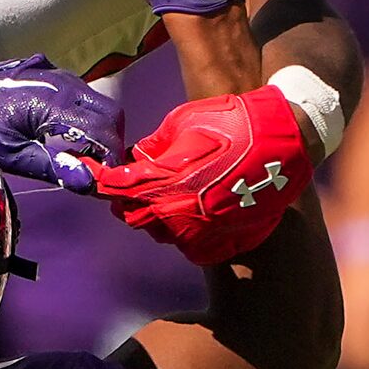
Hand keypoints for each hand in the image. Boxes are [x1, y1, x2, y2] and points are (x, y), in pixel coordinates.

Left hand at [0, 52, 124, 192]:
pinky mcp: (58, 77)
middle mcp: (65, 84)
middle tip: (98, 168)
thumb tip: (89, 182)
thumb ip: (52, 167)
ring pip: (100, 104)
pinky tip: (70, 138)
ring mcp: (62, 76)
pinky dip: (89, 118)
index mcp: (55, 102)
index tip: (107, 180)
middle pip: (111, 113)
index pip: (103, 129)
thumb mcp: (13, 153)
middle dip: (112, 142)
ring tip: (84, 156)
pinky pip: (86, 97)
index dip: (112, 157)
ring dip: (100, 130)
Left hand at [84, 85, 312, 265]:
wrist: (281, 142)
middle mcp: (179, 215)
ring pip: (160, 232)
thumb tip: (133, 162)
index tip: (86, 172)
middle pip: (132, 215)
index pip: (115, 189)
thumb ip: (153, 149)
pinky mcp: (224, 245)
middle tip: (128, 181)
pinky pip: (191, 244)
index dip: (98, 180)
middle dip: (126, 198)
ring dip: (155, 213)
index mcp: (165, 181)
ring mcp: (203, 234)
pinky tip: (194, 207)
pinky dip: (185, 229)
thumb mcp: (182, 124)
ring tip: (167, 190)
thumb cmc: (229, 123)